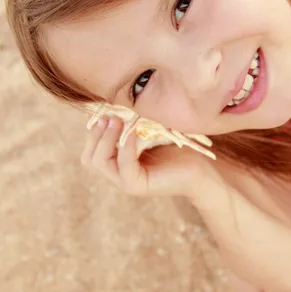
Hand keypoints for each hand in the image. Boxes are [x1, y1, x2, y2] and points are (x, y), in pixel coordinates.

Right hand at [81, 115, 218, 199]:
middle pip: (90, 159)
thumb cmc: (177, 148)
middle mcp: (118, 176)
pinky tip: (132, 131)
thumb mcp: (147, 132)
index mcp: (117, 165)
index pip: (91, 152)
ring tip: (116, 120)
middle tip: (107, 116)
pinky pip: (123, 165)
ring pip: (100, 163)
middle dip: (95, 136)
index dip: (93, 132)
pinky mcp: (137, 186)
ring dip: (106, 139)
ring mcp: (126, 183)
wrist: (200, 168)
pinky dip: (125, 146)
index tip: (102, 112)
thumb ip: (129, 125)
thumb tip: (109, 105)